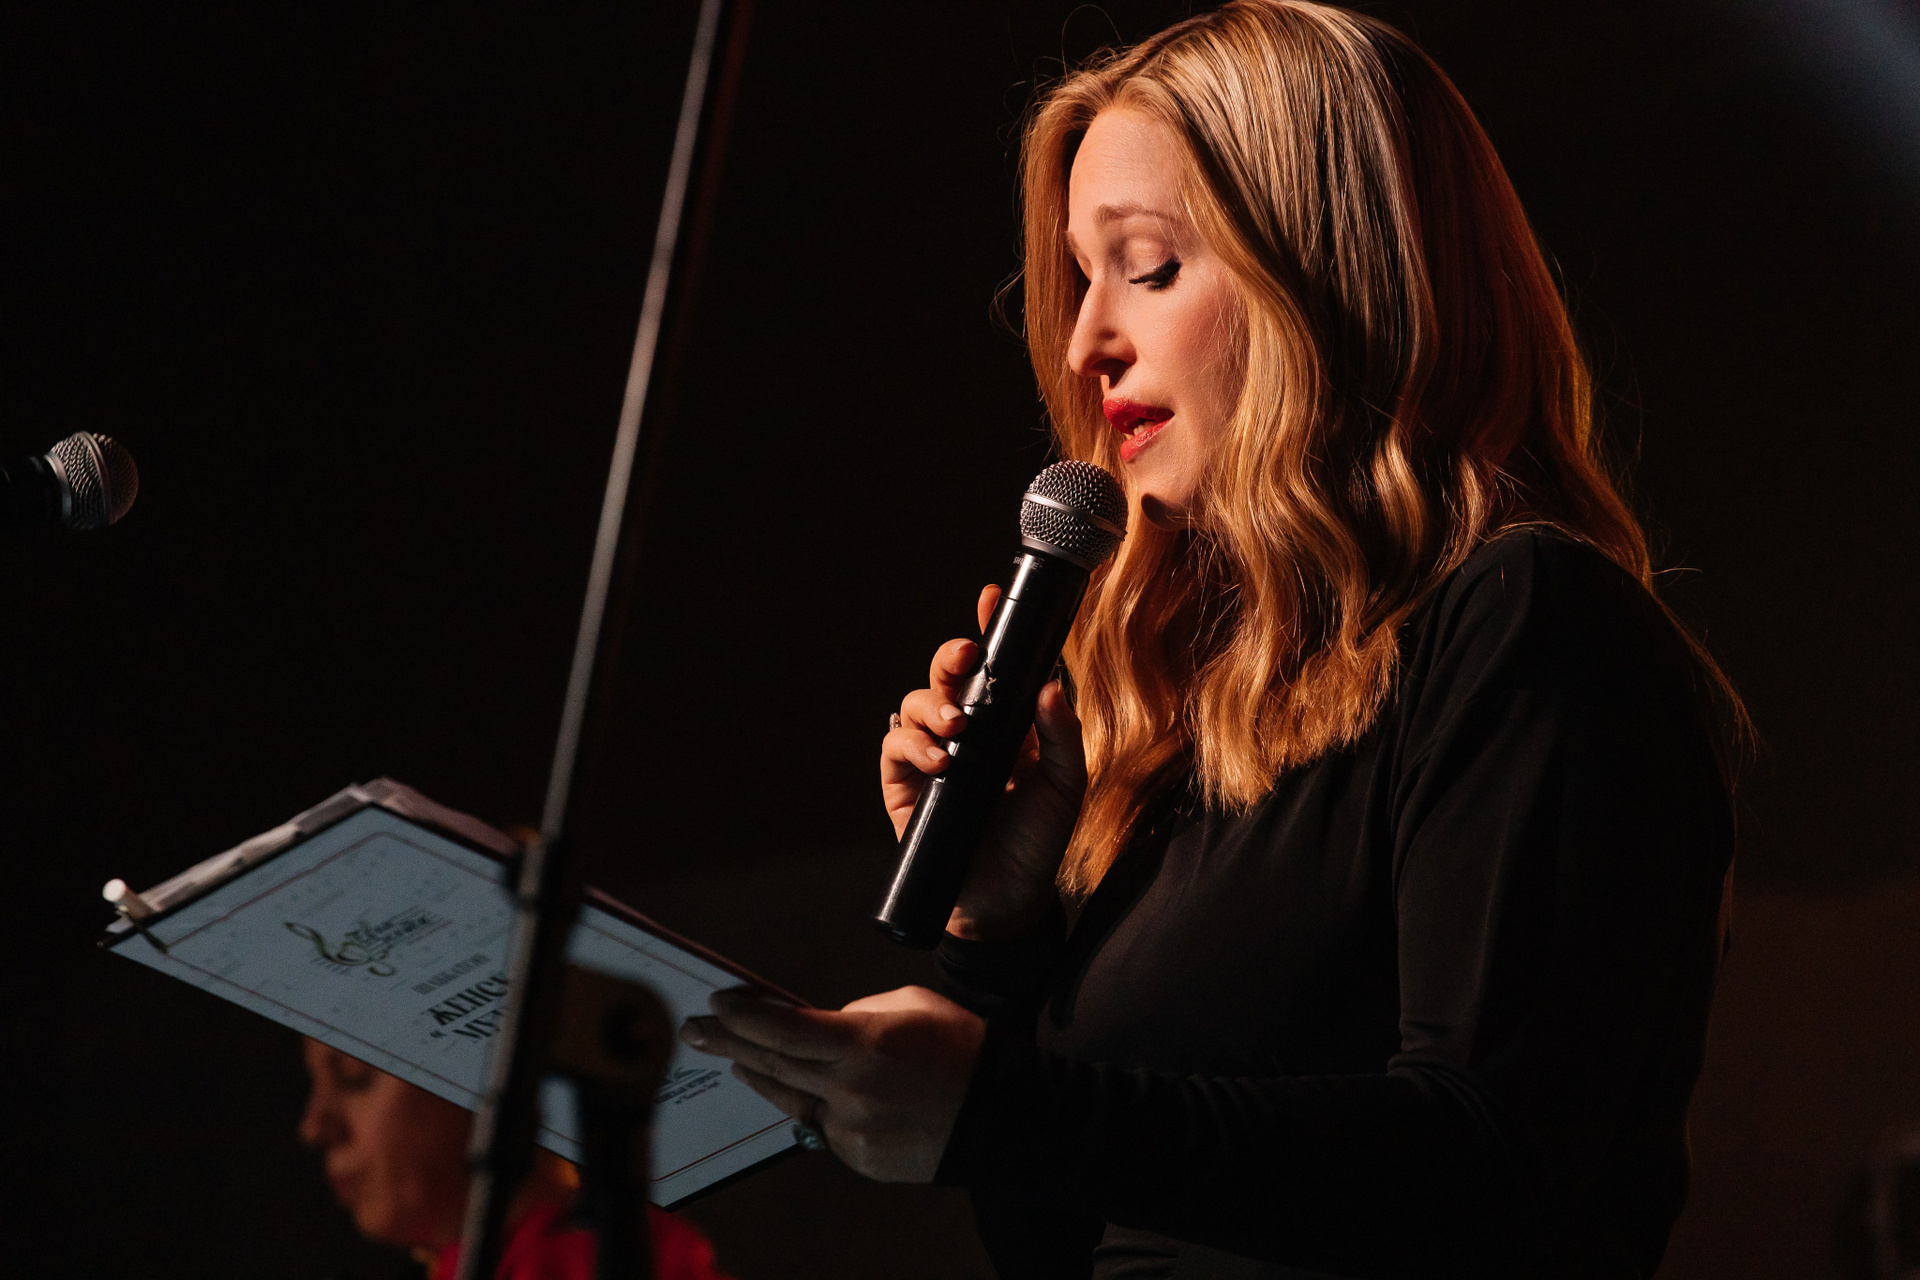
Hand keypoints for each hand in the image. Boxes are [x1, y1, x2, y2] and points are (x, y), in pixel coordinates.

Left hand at [679, 985, 985, 1182]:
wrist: (1003, 1114)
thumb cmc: (960, 1047)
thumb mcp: (907, 1006)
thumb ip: (855, 1016)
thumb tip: (814, 1027)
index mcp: (863, 1043)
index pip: (783, 1028)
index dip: (743, 1016)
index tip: (717, 1003)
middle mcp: (851, 1089)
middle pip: (773, 1063)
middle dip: (729, 1043)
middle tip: (697, 1030)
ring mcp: (853, 1129)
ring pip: (789, 1099)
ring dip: (757, 1074)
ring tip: (733, 1058)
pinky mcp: (859, 1158)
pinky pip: (821, 1126)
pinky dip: (807, 1104)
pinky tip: (795, 1090)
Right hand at [881, 584, 1087, 939]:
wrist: (1008, 900)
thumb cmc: (1039, 841)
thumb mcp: (1065, 785)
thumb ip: (1061, 735)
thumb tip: (1050, 685)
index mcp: (1007, 722)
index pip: (995, 667)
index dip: (990, 630)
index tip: (990, 598)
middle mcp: (967, 731)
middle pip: (947, 674)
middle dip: (952, 656)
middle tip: (968, 656)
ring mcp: (933, 755)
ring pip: (916, 703)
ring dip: (933, 705)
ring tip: (957, 728)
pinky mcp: (906, 785)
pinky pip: (896, 746)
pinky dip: (914, 745)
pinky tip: (940, 761)